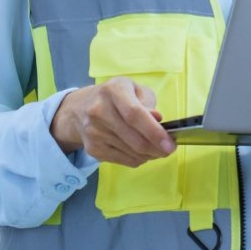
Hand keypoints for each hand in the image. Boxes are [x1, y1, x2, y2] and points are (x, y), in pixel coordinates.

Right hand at [50, 77, 175, 167]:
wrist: (81, 108)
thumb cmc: (116, 95)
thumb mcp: (134, 89)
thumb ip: (148, 103)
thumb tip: (158, 120)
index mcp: (114, 91)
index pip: (134, 114)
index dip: (154, 131)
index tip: (169, 144)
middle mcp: (99, 111)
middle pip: (133, 138)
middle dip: (156, 148)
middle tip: (169, 150)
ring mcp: (94, 132)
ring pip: (130, 152)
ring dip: (149, 155)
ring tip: (158, 150)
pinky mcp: (92, 149)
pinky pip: (122, 160)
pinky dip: (138, 159)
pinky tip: (143, 153)